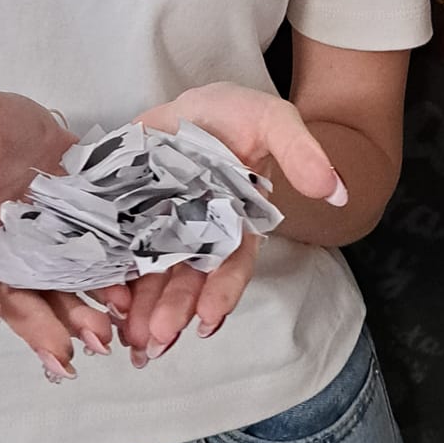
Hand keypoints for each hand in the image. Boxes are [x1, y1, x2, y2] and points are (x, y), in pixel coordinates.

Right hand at [0, 90, 114, 380]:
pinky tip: (132, 304)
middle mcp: (2, 257)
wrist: (29, 135)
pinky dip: (111, 296)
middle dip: (39, 330)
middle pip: (13, 304)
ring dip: (79, 323)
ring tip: (106, 336)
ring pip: (57, 302)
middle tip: (66, 353)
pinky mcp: (80, 250)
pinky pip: (92, 280)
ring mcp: (43, 258)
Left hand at [110, 84, 346, 365]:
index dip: (222, 292)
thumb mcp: (274, 120)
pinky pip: (119, 251)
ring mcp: (163, 228)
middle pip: (188, 279)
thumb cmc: (240, 114)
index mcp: (236, 221)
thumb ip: (301, 152)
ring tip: (131, 337)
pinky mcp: (129, 215)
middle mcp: (200, 234)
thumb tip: (337, 190)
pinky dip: (114, 279)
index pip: (233, 263)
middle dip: (174, 310)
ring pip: (153, 275)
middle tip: (156, 338)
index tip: (207, 320)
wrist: (197, 103)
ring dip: (143, 309)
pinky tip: (105, 303)